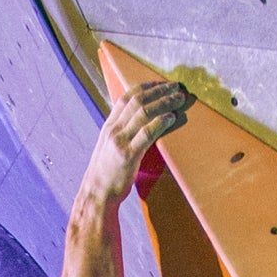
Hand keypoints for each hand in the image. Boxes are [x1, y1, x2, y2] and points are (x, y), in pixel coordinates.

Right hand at [79, 81, 193, 204]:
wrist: (97, 194)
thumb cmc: (106, 173)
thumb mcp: (110, 147)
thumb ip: (121, 134)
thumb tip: (139, 125)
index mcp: (109, 126)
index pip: (126, 98)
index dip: (145, 87)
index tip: (160, 83)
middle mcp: (113, 130)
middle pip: (137, 101)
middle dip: (159, 91)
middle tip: (177, 87)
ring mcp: (119, 141)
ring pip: (143, 113)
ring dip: (164, 103)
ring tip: (179, 99)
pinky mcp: (128, 155)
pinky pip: (146, 133)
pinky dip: (161, 122)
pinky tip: (172, 117)